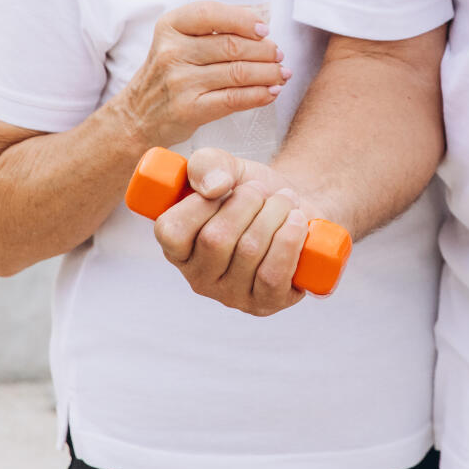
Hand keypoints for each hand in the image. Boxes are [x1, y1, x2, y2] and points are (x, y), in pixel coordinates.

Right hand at [111, 3, 289, 149]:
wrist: (137, 115)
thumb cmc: (167, 73)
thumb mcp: (177, 41)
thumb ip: (211, 29)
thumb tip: (260, 25)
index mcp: (170, 26)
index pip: (211, 13)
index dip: (243, 19)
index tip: (264, 29)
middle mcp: (172, 52)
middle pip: (231, 45)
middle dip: (264, 50)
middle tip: (279, 54)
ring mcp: (180, 82)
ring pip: (238, 72)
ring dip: (268, 73)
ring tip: (282, 73)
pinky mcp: (189, 109)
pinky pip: (234, 99)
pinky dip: (259, 95)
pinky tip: (272, 92)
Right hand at [152, 146, 314, 315]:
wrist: (297, 208)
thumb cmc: (253, 193)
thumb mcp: (226, 168)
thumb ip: (206, 164)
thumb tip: (214, 187)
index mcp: (177, 248)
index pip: (171, 232)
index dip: (200, 203)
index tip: (224, 187)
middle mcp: (199, 278)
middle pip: (216, 239)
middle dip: (248, 201)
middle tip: (263, 192)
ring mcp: (232, 295)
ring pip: (249, 251)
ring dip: (275, 213)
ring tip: (285, 202)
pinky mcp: (265, 304)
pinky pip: (273, 275)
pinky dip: (290, 239)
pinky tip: (297, 222)